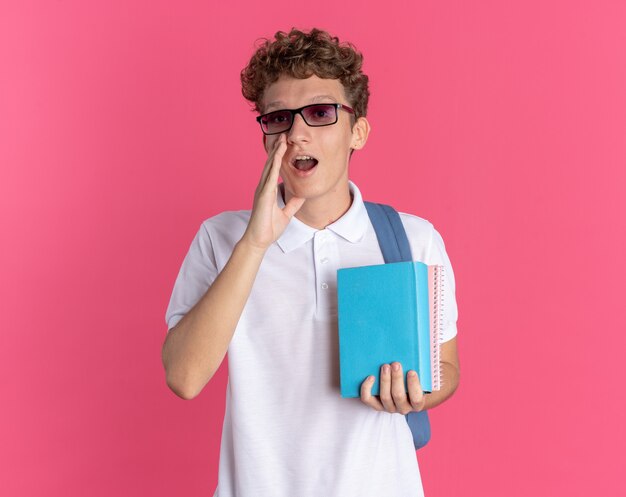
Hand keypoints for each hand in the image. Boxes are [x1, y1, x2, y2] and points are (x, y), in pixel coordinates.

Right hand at [242, 133, 304, 250]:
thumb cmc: (269, 228)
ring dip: (275, 153)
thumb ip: (293, 204)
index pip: (274, 169)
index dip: (279, 156)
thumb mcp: (286, 214)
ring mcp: (262, 191)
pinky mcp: (263, 196)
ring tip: (281, 140)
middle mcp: (263, 188)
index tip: (285, 144)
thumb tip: (301, 195)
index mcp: (268, 190)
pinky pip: (269, 178)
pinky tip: (276, 157)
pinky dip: (273, 166)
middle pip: (270, 164)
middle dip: (276, 149)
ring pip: (269, 167)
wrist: (259, 240)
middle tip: (283, 135)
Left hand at [360, 362, 425, 413]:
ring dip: (385, 380)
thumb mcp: (420, 375)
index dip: (414, 385)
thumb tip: (429, 348)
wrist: (401, 389)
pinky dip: (367, 388)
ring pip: (385, 397)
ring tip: (385, 366)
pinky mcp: (376, 405)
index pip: (417, 399)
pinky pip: (368, 399)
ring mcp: (389, 407)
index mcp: (417, 403)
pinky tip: (371, 377)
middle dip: (397, 379)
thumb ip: (423, 367)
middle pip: (399, 396)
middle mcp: (403, 408)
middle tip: (395, 364)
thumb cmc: (411, 379)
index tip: (411, 371)